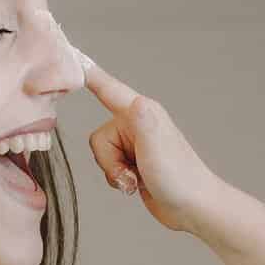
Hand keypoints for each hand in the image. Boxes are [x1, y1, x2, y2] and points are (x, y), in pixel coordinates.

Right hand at [82, 63, 228, 235]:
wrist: (193, 208)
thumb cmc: (180, 178)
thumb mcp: (157, 146)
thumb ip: (143, 122)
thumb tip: (134, 101)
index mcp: (141, 112)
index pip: (107, 88)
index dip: (88, 74)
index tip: (71, 56)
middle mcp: (135, 124)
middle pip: (98, 137)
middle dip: (109, 160)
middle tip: (133, 171)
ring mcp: (134, 144)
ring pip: (101, 155)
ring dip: (115, 172)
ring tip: (138, 179)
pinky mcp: (133, 162)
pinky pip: (108, 168)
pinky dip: (118, 180)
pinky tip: (137, 184)